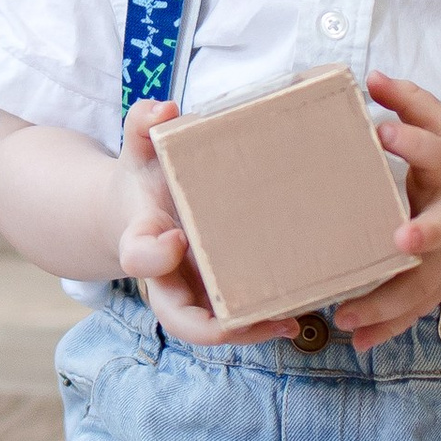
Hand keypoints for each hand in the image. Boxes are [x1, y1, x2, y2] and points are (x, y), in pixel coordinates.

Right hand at [113, 98, 296, 345]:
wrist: (144, 209)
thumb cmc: (148, 178)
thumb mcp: (141, 147)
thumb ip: (144, 124)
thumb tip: (165, 110)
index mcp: (142, 237)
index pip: (136, 256)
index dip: (153, 256)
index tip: (176, 238)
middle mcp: (166, 275)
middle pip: (178, 319)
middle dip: (214, 328)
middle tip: (249, 319)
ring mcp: (194, 290)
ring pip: (214, 328)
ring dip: (251, 330)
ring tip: (292, 321)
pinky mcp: (219, 293)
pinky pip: (239, 317)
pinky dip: (266, 319)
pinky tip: (304, 309)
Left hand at [330, 69, 440, 350]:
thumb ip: (412, 102)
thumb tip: (370, 77)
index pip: (434, 151)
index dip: (411, 141)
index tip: (383, 131)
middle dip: (423, 234)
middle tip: (400, 242)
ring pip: (423, 282)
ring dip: (388, 301)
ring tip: (348, 315)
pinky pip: (416, 308)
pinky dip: (390, 327)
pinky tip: (360, 341)